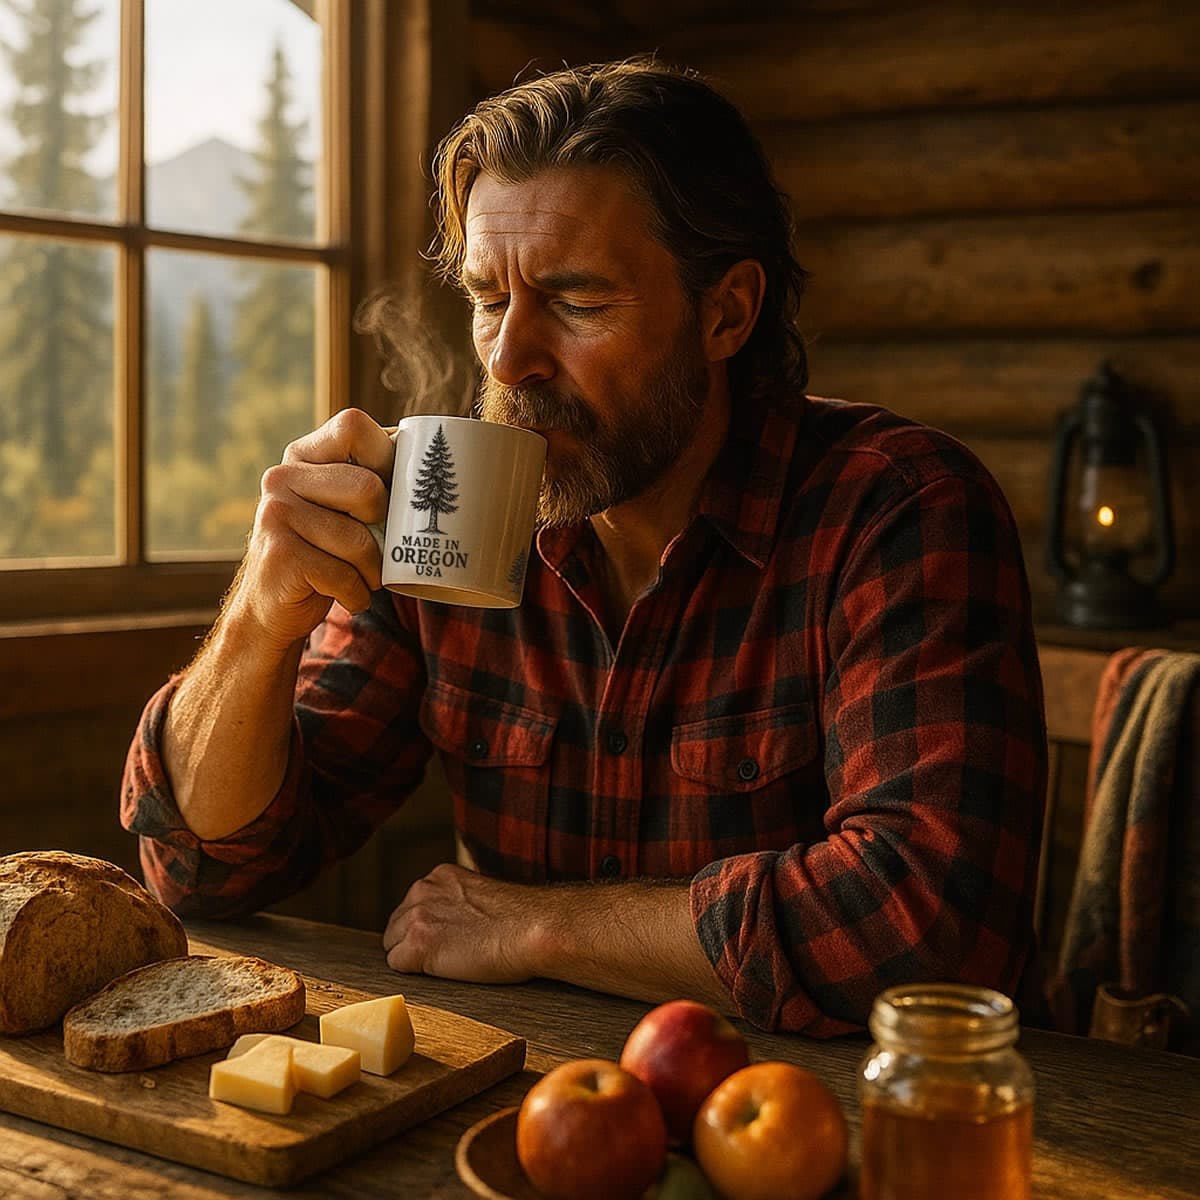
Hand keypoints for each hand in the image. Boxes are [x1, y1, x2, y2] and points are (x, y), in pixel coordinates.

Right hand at [226, 408, 395, 652]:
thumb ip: (371, 478)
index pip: (354, 426)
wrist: (273, 608)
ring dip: (373, 571)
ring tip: (362, 576)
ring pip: (359, 541)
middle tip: (377, 547)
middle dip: (384, 528)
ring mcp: (276, 514)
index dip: (386, 457)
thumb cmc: (326, 552)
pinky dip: (356, 594)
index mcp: (304, 455)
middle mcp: (282, 476)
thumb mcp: (342, 507)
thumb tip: (432, 461)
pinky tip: (346, 595)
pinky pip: (344, 575)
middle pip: (366, 487)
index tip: (392, 491)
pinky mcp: (279, 555)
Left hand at [382, 863, 543, 983]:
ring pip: (393, 944)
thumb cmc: (521, 919)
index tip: (447, 938)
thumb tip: (450, 924)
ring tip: (448, 962)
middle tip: (447, 954)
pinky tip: (443, 970)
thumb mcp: (481, 895)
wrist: (533, 928)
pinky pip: (397, 965)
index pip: (412, 905)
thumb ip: (457, 902)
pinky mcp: (418, 944)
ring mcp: (418, 916)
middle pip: (396, 924)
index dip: (427, 927)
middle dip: (414, 940)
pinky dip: (416, 973)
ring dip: (413, 957)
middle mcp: (423, 889)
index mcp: (439, 875)